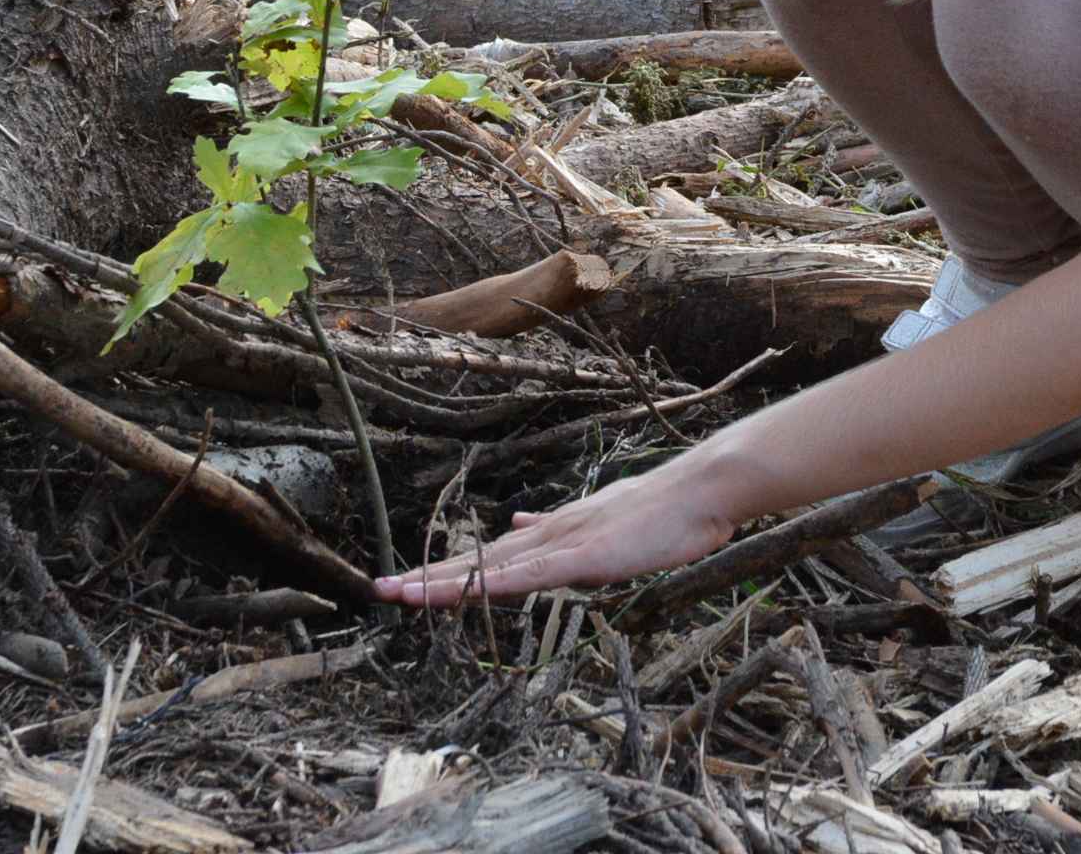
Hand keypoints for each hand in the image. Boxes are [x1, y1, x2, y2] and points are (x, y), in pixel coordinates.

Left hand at [371, 460, 740, 608]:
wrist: (698, 489)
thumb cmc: (662, 511)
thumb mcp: (602, 521)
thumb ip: (558, 529)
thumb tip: (517, 526)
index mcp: (554, 533)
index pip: (492, 557)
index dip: (450, 571)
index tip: (412, 581)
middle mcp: (547, 535)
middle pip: (477, 562)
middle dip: (429, 577)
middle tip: (382, 589)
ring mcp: (562, 544)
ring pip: (490, 568)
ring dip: (442, 582)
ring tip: (399, 592)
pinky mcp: (581, 555)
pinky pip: (527, 575)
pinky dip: (490, 584)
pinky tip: (464, 591)